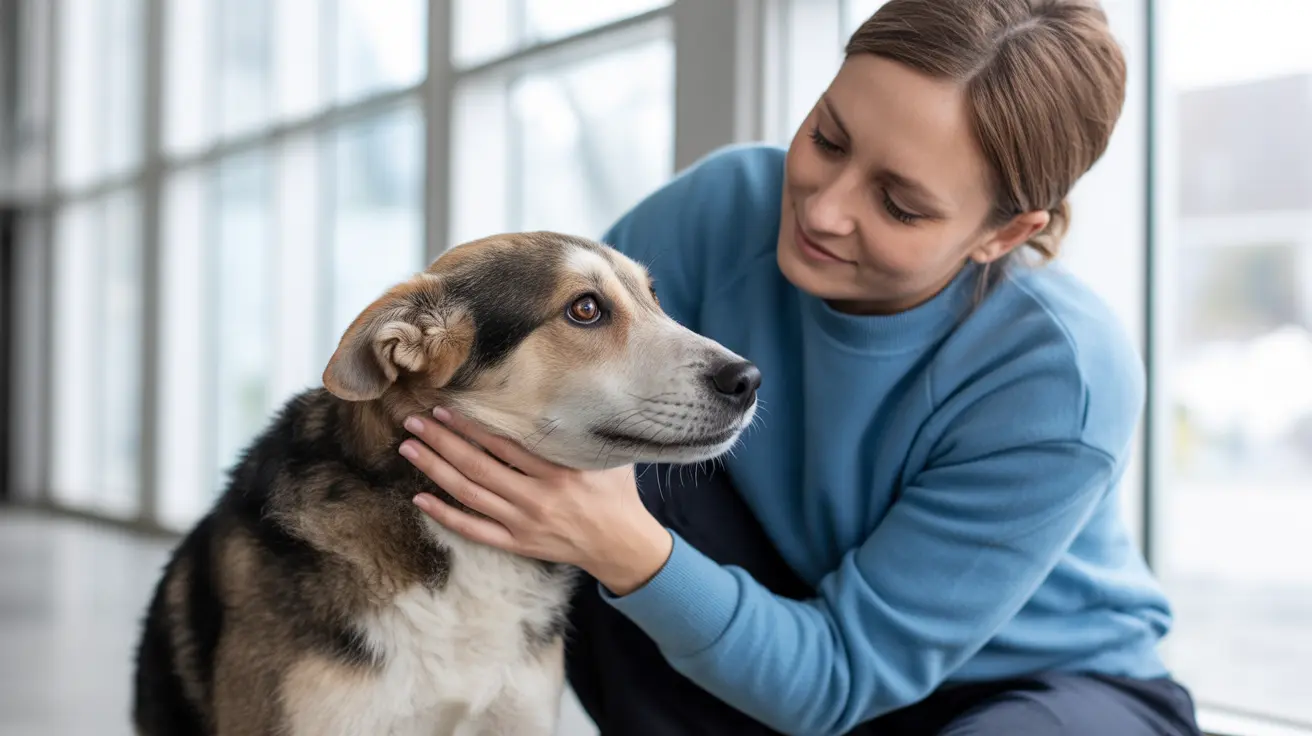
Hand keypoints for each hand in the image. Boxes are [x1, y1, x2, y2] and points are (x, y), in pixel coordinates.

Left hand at [398, 408, 673, 595]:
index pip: (504, 444)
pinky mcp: (518, 543)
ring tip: (409, 448)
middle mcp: (537, 497)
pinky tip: (420, 499)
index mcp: (559, 471)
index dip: (471, 425)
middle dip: (442, 442)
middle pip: (477, 466)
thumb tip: (570, 392)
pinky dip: (445, 516)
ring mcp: (523, 523)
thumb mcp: (608, 456)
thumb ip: (583, 431)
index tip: (445, 408)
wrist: (623, 546)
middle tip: (413, 421)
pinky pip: (474, 530)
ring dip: (435, 470)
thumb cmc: (617, 493)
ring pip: (469, 494)